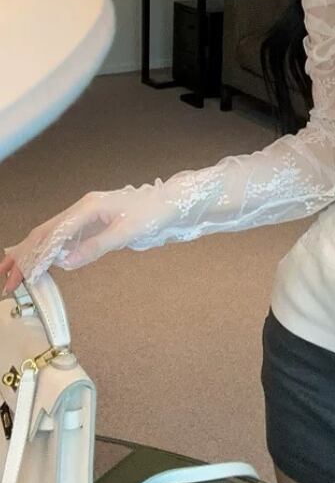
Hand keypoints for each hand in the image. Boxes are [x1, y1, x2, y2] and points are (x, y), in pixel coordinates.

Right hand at [2, 187, 153, 289]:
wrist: (171, 204)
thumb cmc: (154, 213)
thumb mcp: (128, 232)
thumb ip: (96, 247)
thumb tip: (65, 262)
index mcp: (89, 206)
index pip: (55, 233)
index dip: (39, 255)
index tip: (27, 275)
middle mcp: (82, 208)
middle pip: (45, 232)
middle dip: (25, 255)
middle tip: (9, 278)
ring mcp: (85, 214)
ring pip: (50, 234)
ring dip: (31, 253)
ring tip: (12, 272)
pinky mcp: (91, 222)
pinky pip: (63, 236)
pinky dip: (47, 251)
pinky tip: (38, 264)